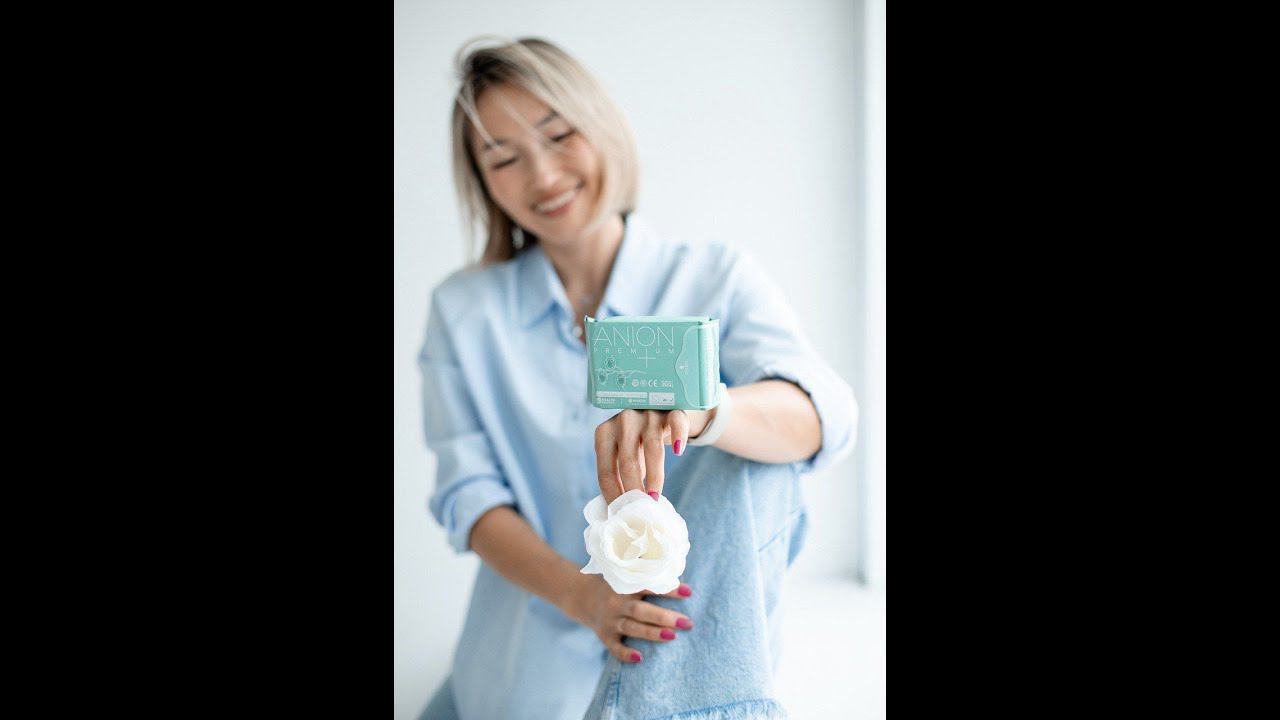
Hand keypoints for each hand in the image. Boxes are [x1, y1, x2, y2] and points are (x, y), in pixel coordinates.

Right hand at [562, 572, 694, 663]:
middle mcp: (617, 603)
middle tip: (687, 622)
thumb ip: (643, 569)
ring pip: (632, 628)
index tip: (689, 592)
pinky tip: (640, 658)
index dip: (668, 589)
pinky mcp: (604, 636)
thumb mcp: (623, 572)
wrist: (578, 595)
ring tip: (673, 636)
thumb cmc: (611, 583)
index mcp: (624, 585)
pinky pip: (614, 647)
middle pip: (642, 611)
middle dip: (665, 617)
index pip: (648, 586)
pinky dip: (625, 654)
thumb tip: (671, 561)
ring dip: (652, 633)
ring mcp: (610, 621)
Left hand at [594, 409, 710, 504]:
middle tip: (640, 512)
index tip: (622, 515)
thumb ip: (619, 475)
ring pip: (651, 448)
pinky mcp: (672, 411)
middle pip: (627, 462)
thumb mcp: (622, 454)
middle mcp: (624, 420)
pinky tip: (678, 451)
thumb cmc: (637, 441)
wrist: (662, 408)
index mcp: (604, 433)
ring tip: (655, 498)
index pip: (606, 471)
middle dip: (633, 490)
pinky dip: (678, 436)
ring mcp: (648, 414)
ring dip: (654, 477)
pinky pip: (676, 423)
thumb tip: (619, 511)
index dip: (614, 495)